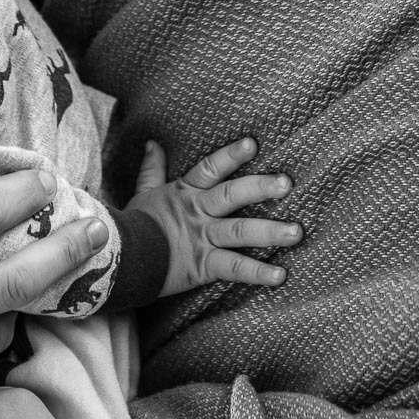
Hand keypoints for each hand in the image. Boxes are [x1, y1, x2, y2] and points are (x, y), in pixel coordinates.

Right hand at [127, 136, 302, 295]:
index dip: (231, 156)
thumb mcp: (145, 193)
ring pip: (240, 233)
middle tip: (287, 183)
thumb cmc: (135, 225)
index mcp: (186, 192)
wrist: (121, 262)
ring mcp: (203, 239)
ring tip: (297, 232)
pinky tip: (281, 275)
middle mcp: (198, 213)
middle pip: (232, 196)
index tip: (252, 143)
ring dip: (270, 232)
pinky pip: (235, 269)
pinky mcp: (204, 267)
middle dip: (260, 188)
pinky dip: (258, 273)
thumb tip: (153, 143)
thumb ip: (153, 168)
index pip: (210, 169)